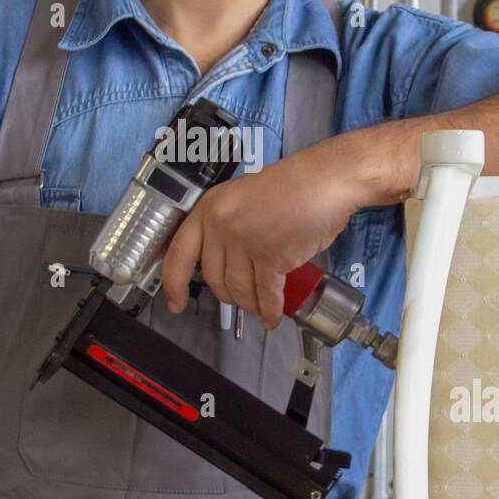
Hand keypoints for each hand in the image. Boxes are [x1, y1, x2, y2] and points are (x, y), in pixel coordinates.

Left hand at [161, 138, 357, 328]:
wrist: (324, 181)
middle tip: (240, 299)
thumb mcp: (243, 198)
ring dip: (250, 305)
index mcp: (210, 207)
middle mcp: (221, 225)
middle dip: (228, 295)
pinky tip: (272, 317)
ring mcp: (245, 241)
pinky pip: (266, 294)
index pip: (179, 252)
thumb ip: (228, 224)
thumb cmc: (292, 186)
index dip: (174, 283)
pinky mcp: (271, 257)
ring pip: (238, 289)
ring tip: (260, 308)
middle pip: (213, 277)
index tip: (175, 302)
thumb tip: (226, 259)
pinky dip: (269, 310)